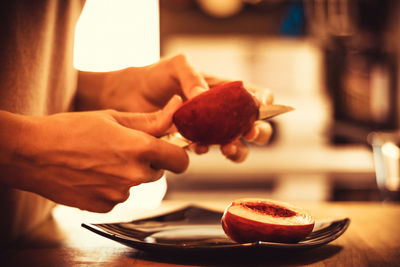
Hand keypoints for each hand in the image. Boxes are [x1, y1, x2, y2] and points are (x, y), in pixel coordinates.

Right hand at [0, 96, 187, 212]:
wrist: (32, 153)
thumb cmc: (70, 129)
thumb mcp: (113, 117)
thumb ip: (150, 119)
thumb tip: (176, 107)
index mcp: (140, 149)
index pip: (180, 160)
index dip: (177, 153)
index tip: (169, 148)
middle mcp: (134, 175)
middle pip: (159, 171)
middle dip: (149, 161)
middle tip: (124, 147)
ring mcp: (119, 194)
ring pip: (138, 183)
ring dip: (129, 173)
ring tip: (102, 158)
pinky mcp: (104, 206)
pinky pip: (120, 195)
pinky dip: (112, 186)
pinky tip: (93, 173)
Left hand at [77, 54, 272, 162]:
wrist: (128, 97)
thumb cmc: (155, 76)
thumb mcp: (177, 66)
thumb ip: (193, 78)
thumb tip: (204, 97)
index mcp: (223, 89)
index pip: (253, 96)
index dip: (263, 102)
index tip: (261, 107)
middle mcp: (220, 111)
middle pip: (252, 125)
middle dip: (257, 131)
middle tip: (248, 132)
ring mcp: (207, 129)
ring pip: (235, 144)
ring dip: (237, 149)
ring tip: (227, 147)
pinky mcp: (192, 142)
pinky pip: (208, 150)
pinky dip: (207, 150)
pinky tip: (197, 145)